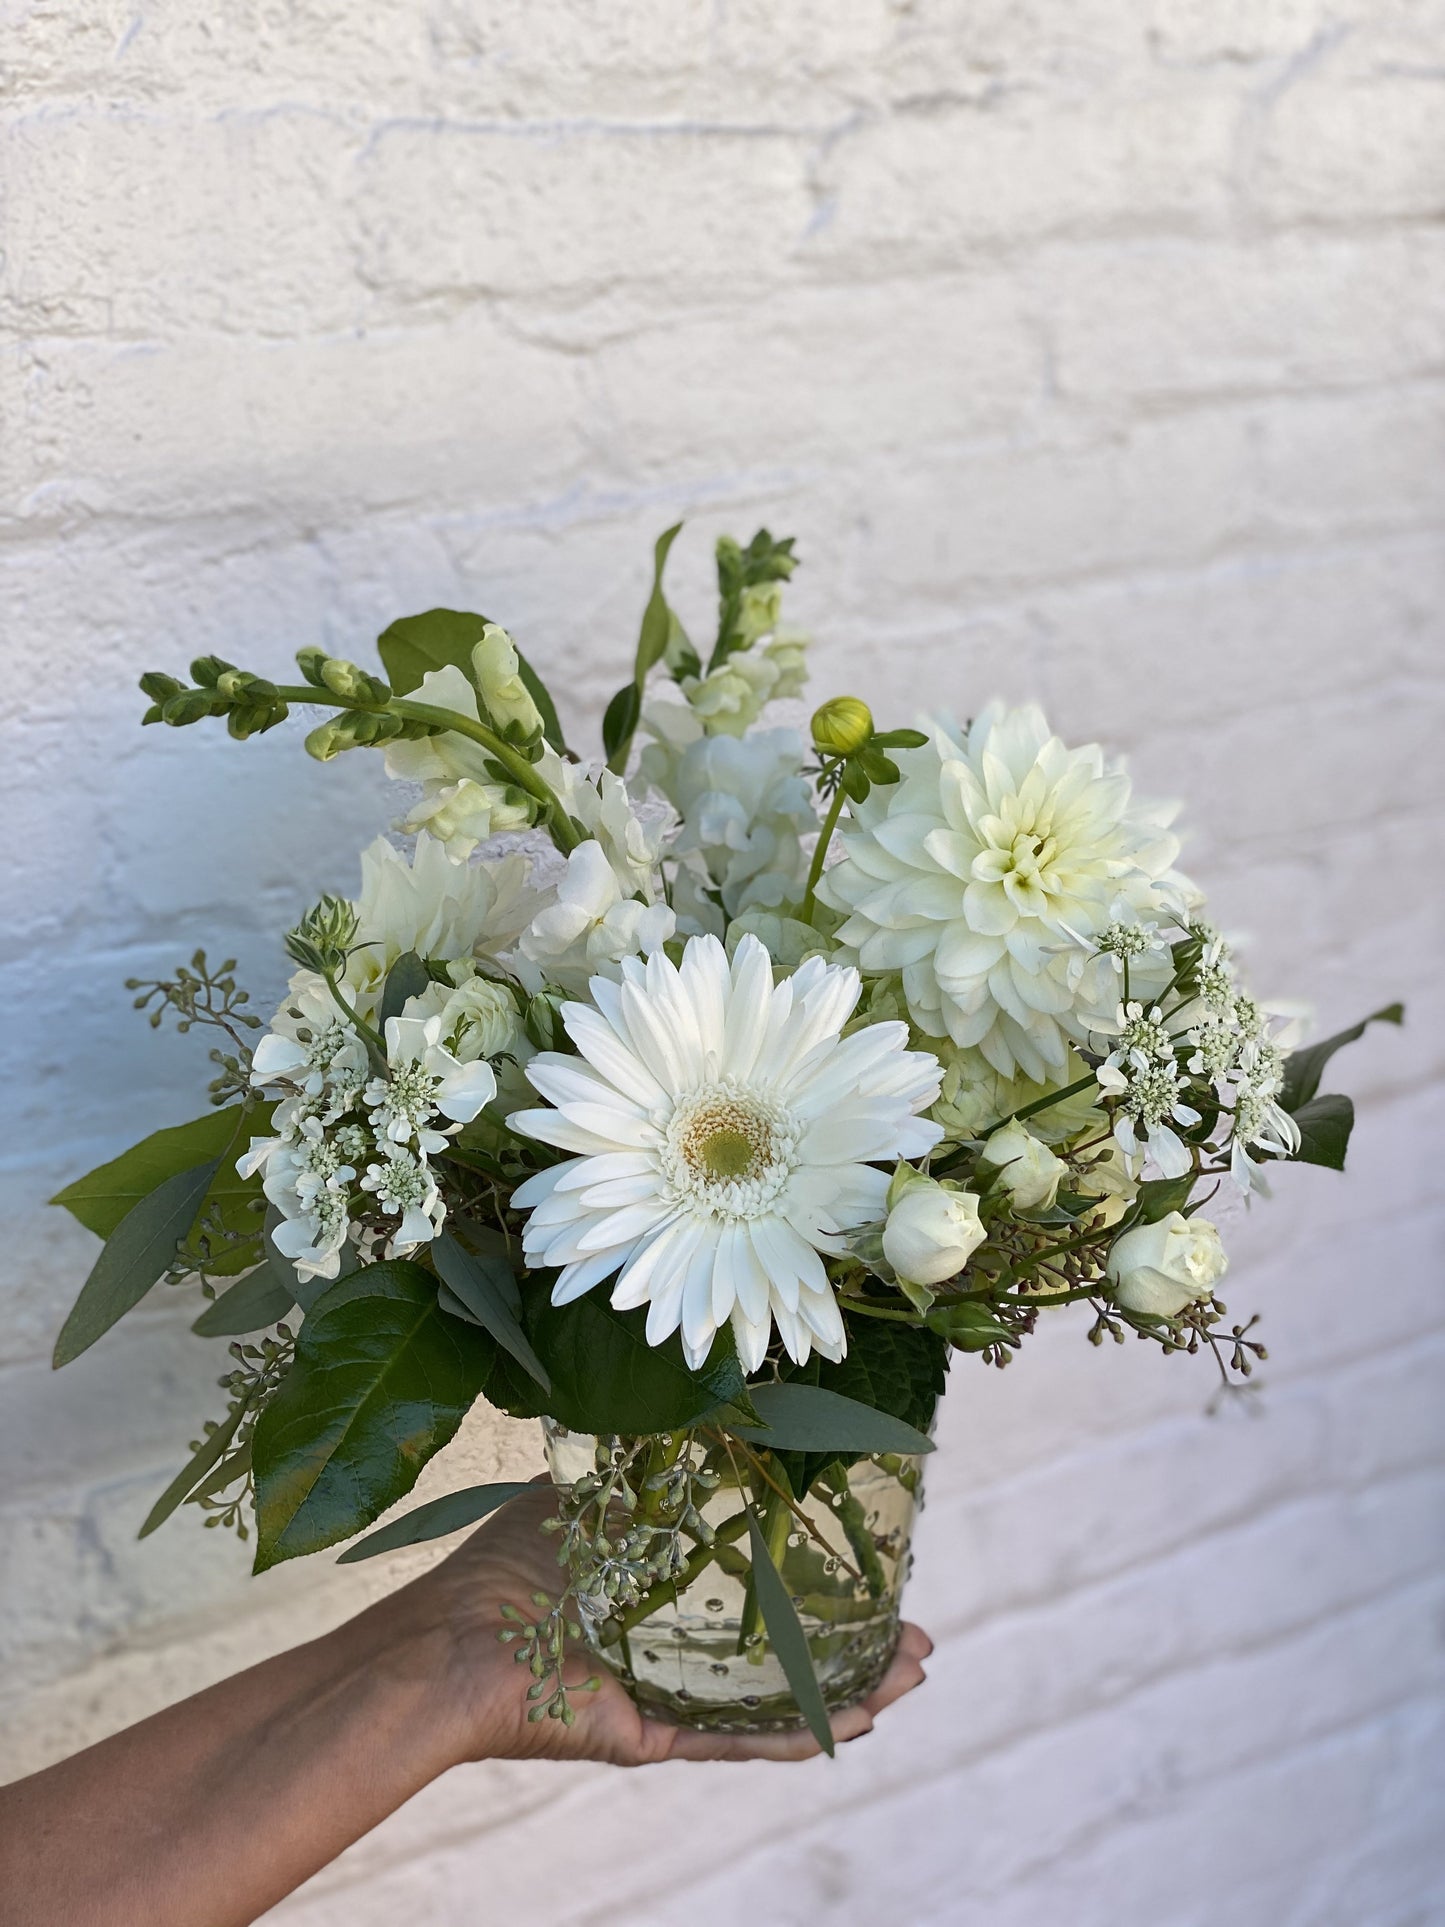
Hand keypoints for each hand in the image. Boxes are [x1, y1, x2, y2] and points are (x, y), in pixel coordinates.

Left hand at [365, 1481, 932, 1765]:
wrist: (451, 1641)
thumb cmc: (509, 1563)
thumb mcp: (593, 1493)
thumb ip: (645, 1463)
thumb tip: (701, 1407)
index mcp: (666, 1593)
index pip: (760, 1591)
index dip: (822, 1583)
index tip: (879, 1564)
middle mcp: (677, 1647)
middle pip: (786, 1654)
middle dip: (858, 1648)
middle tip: (918, 1636)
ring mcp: (672, 1694)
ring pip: (780, 1702)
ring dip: (851, 1692)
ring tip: (911, 1674)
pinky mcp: (656, 1733)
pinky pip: (739, 1738)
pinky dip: (798, 1732)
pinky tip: (852, 1720)